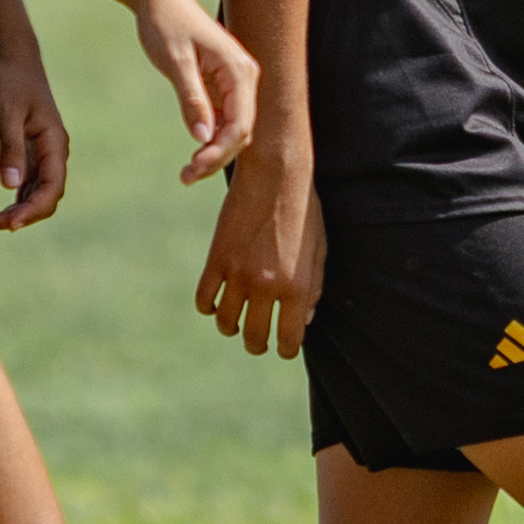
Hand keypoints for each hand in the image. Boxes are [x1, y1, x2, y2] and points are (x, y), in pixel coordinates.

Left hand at [0, 30, 72, 232]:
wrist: (13, 60)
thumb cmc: (11, 82)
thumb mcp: (8, 114)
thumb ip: (11, 149)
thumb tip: (10, 186)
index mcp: (54, 143)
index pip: (52, 187)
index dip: (33, 209)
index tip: (10, 224)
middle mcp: (53, 153)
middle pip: (44, 197)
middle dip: (19, 216)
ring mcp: (42, 155)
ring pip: (34, 195)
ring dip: (13, 212)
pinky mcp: (30, 154)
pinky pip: (26, 186)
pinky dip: (12, 201)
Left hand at [133, 0, 254, 188]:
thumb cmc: (166, 24)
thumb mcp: (175, 62)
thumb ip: (192, 99)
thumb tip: (202, 137)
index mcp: (239, 70)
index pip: (241, 124)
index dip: (220, 151)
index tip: (194, 167)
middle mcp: (244, 77)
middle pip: (240, 131)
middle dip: (217, 157)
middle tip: (186, 176)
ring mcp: (234, 82)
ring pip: (233, 128)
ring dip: (214, 151)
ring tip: (187, 172)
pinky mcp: (221, 85)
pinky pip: (223, 119)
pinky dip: (210, 138)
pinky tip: (193, 153)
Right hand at [194, 145, 323, 357]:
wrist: (275, 175)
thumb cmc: (304, 212)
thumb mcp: (319, 251)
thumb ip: (313, 289)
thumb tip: (303, 320)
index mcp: (296, 287)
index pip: (288, 338)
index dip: (285, 348)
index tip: (282, 347)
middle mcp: (266, 286)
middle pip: (254, 337)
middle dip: (257, 344)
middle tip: (258, 342)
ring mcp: (237, 274)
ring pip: (226, 322)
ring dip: (230, 328)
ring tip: (235, 324)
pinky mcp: (216, 259)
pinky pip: (204, 298)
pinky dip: (209, 307)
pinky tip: (216, 303)